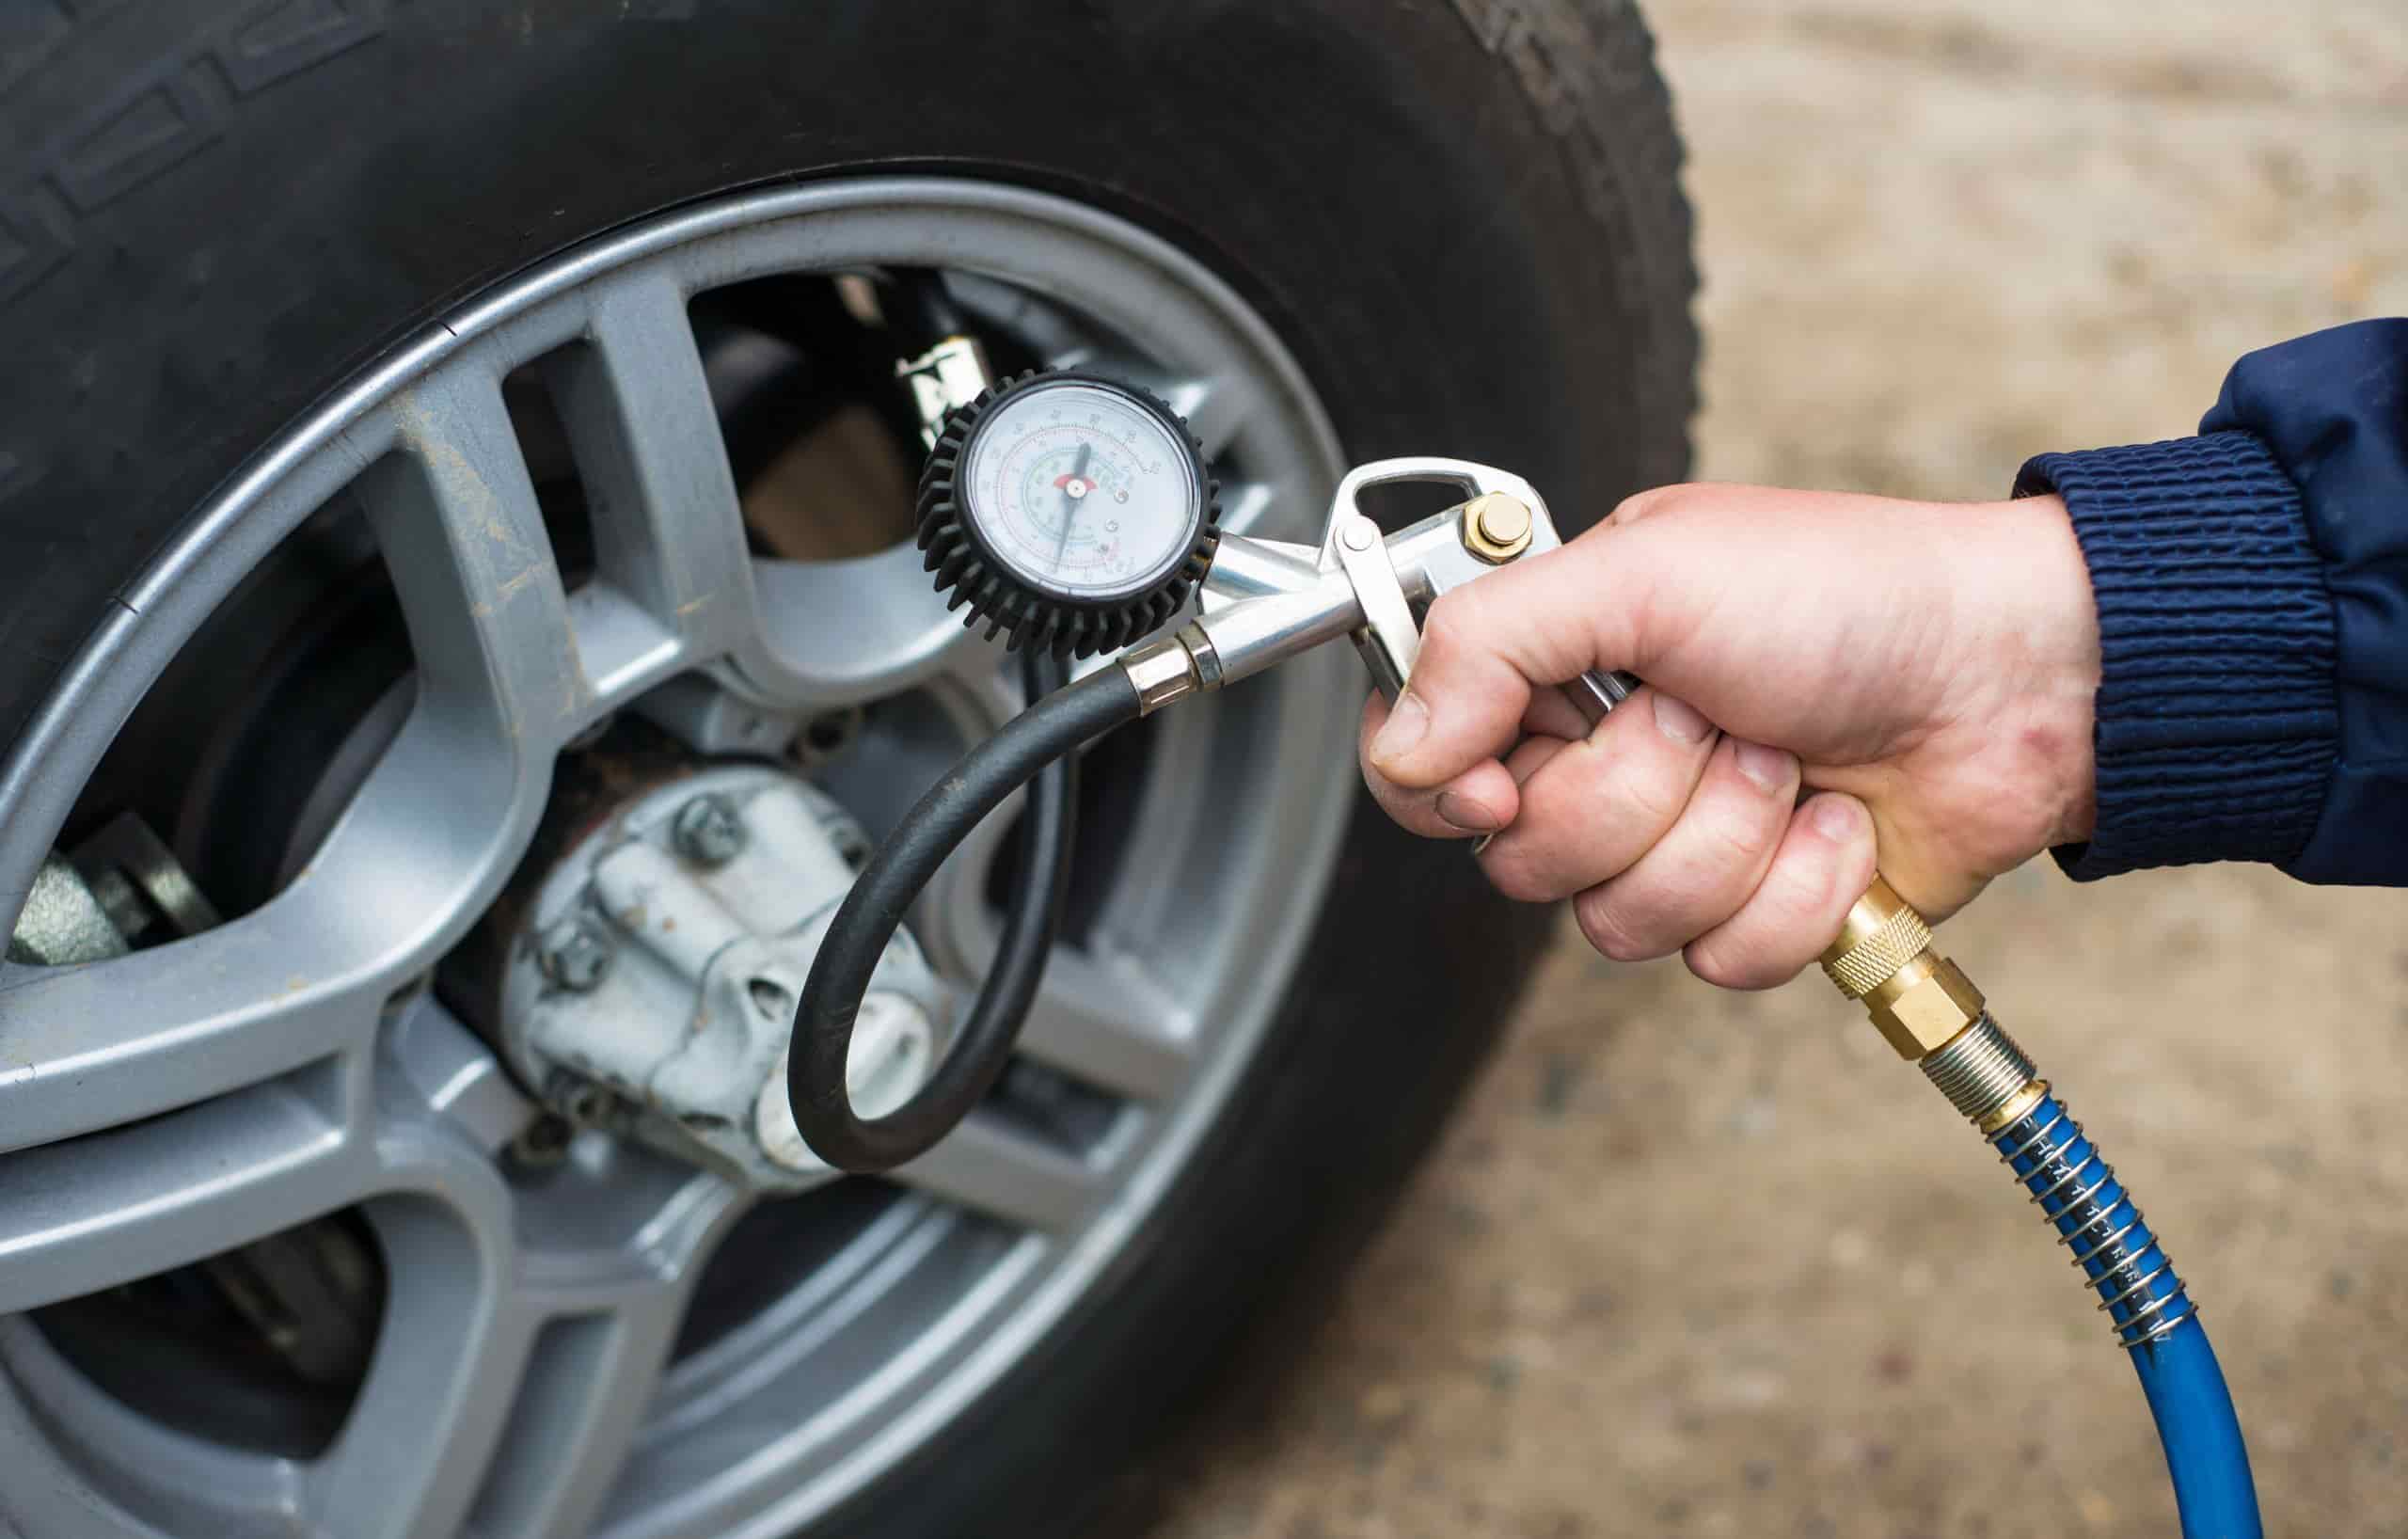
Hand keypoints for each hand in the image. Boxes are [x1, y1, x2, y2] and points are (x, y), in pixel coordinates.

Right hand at [1358, 483, 2099, 987]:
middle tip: (1712, 716)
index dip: (1456, 789)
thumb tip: (1398, 746)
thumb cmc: (1846, 593)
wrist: (2016, 673)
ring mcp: (1681, 845)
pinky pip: (1721, 962)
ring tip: (1790, 761)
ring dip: (1729, 839)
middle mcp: (1604, 761)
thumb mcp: (1646, 570)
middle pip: (1526, 859)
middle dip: (1640, 793)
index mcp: (1558, 669)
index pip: (1427, 768)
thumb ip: (1493, 641)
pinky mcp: (1758, 913)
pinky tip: (1839, 825)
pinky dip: (1797, 894)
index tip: (1513, 772)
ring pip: (1622, 923)